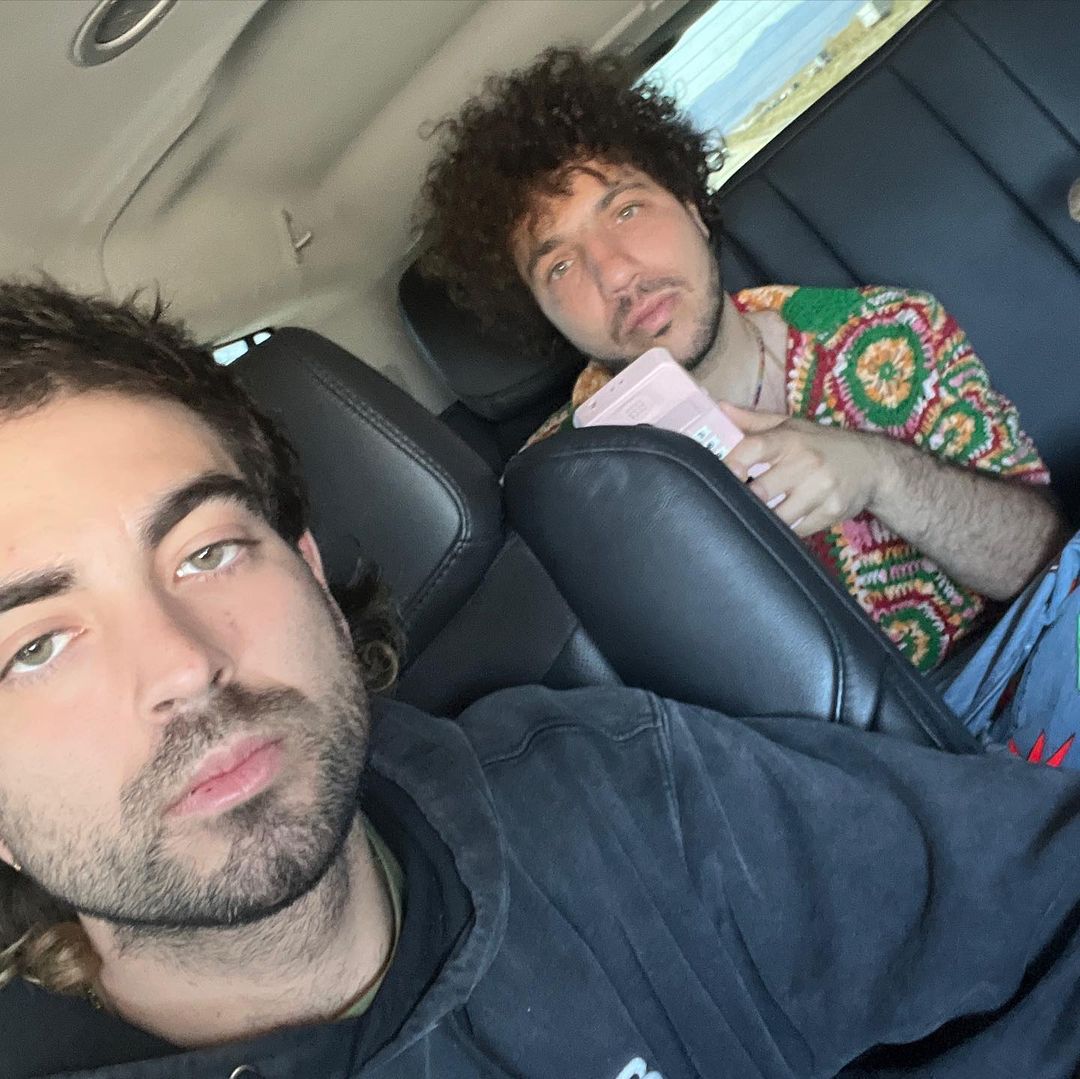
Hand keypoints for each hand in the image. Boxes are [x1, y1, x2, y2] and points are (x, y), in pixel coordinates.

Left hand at [720, 403, 883, 536]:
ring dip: (763, 517)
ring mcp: (820, 490)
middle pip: (759, 490)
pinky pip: (795, 530)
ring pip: (776, 516)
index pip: (753, 448)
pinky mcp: (831, 513)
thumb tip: (720, 408)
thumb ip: (753, 421)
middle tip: (735, 501)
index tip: (719, 475)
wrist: (873, 465)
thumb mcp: (792, 426)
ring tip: (758, 512)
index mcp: (790, 439)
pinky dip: (785, 528)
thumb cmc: (822, 445)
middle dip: (744, 498)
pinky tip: (782, 521)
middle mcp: (806, 462)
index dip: (730, 463)